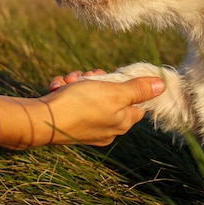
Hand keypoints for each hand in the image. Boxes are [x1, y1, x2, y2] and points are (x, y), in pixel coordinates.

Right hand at [42, 73, 165, 145]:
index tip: (115, 76)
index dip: (127, 85)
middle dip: (98, 80)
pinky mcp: (69, 122)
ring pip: (89, 94)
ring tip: (69, 81)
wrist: (41, 120)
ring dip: (79, 82)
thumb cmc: (80, 105)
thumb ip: (139, 89)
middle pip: (111, 95)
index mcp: (121, 122)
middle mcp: (107, 128)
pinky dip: (66, 90)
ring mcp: (87, 127)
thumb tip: (163, 85)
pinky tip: (58, 88)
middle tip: (88, 76)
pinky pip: (73, 101)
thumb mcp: (114, 92)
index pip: (137, 103)